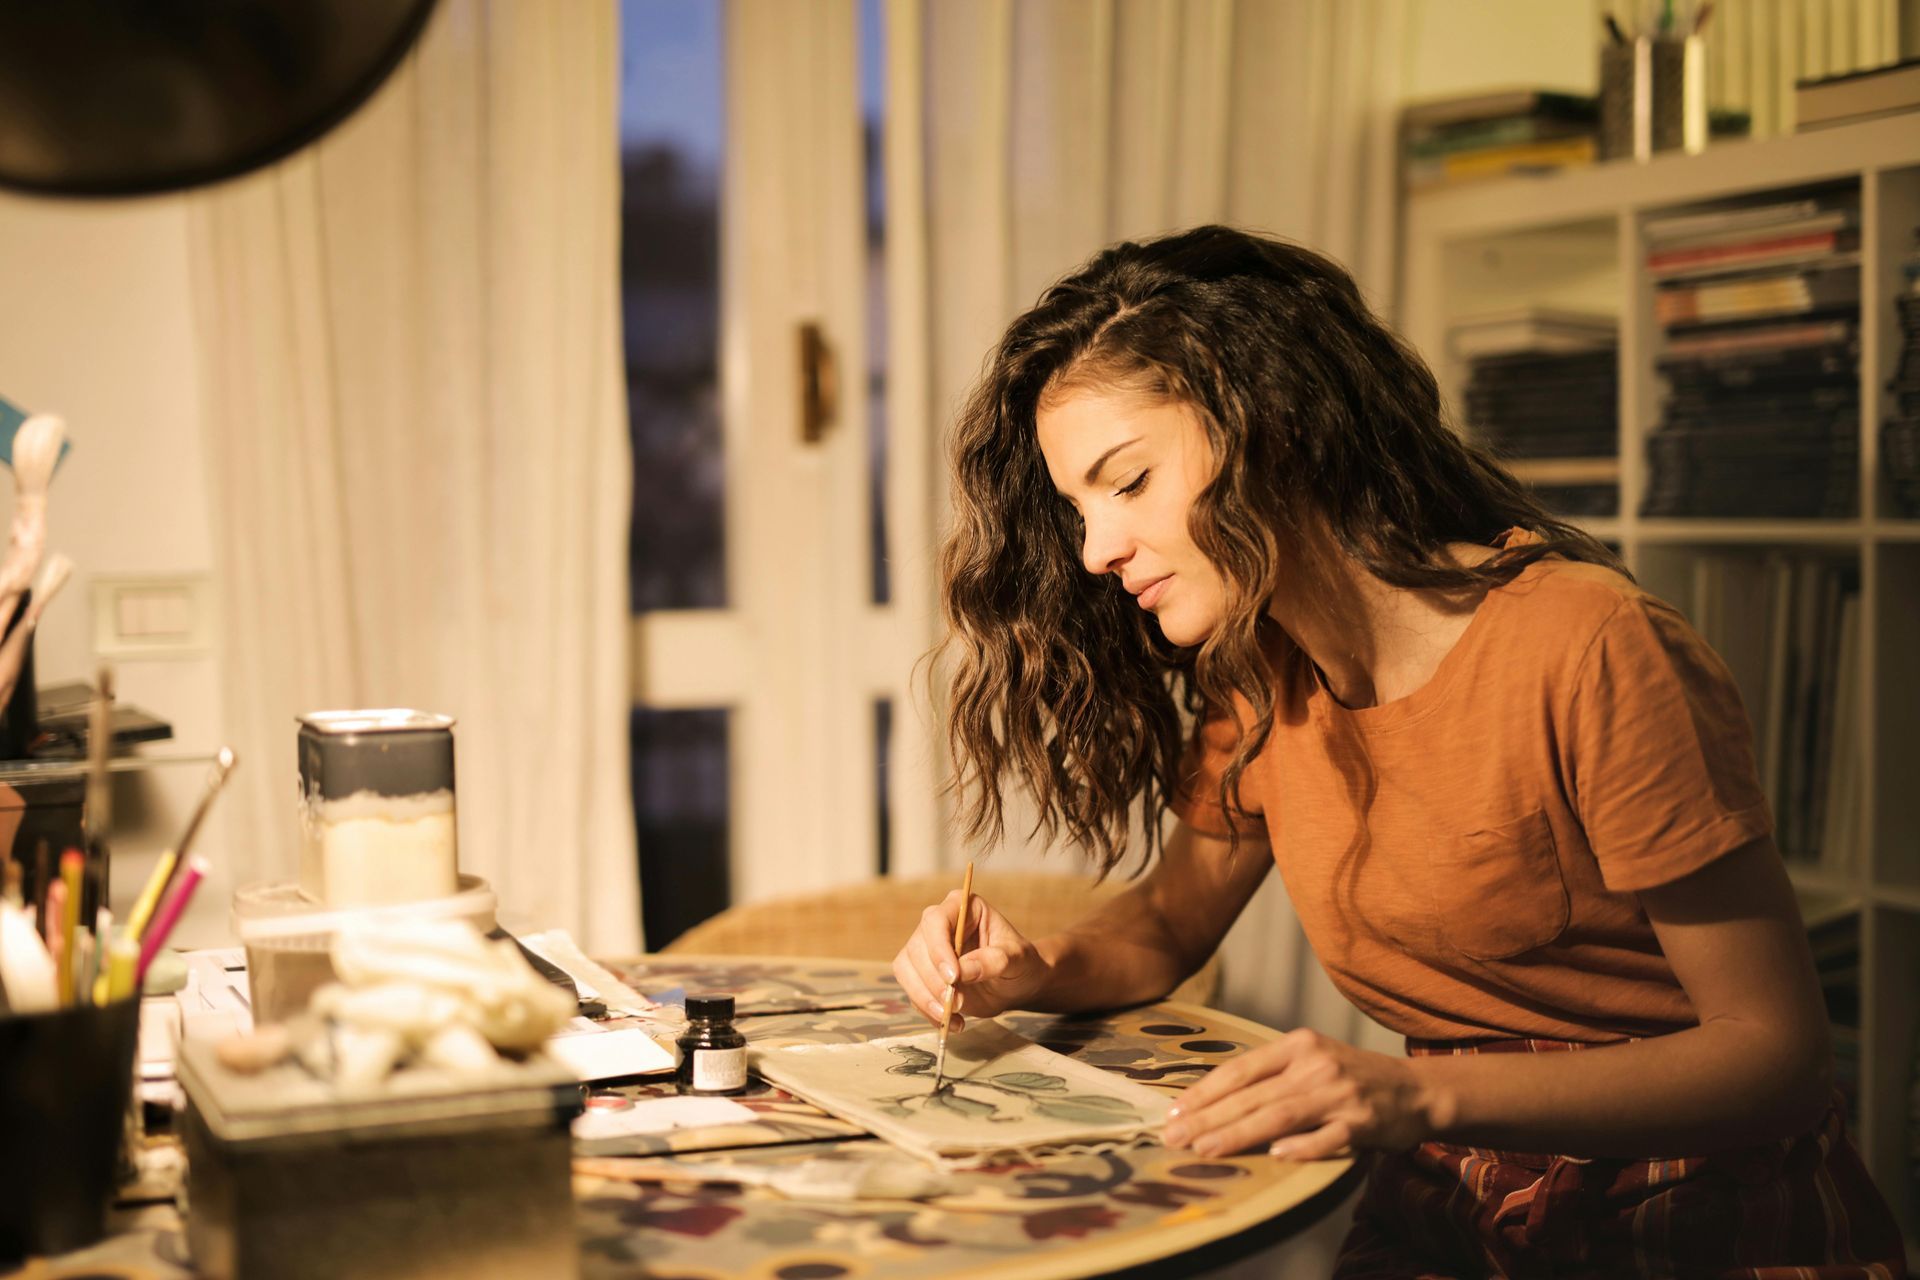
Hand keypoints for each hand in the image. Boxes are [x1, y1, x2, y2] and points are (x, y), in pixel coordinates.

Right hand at [890, 891, 1050, 1032]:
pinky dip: (929, 1011)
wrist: (1016, 985)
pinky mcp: (922, 975)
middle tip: (956, 1002)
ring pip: (906, 970)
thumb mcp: (1017, 958)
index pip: (936, 921)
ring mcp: (926, 950)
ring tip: (950, 1016)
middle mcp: (937, 925)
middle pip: (916, 948)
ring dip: (924, 997)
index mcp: (961, 907)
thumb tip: (963, 971)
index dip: (939, 949)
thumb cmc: (1020, 962)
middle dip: (932, 980)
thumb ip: (993, 960)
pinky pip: (912, 993)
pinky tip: (953, 1022)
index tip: (953, 977)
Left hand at [1162, 1028, 1446, 1159]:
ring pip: (1279, 1116)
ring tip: (1204, 1149)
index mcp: (1298, 1045)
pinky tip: (1275, 1155)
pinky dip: (1301, 1147)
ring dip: (1238, 1134)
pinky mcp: (1362, 1124)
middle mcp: (1316, 1065)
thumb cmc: (1350, 1077)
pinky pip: (1326, 1138)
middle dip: (1208, 1118)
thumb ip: (1270, 1075)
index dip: (1204, 1091)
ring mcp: (1339, 1095)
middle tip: (1174, 1136)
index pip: (1240, 1068)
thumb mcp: (1310, 1060)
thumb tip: (1212, 1100)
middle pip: (1253, 1095)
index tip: (1173, 1111)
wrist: (1414, 1089)